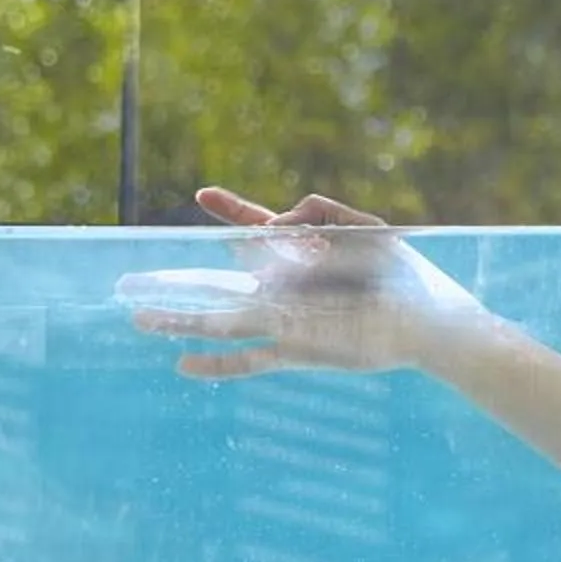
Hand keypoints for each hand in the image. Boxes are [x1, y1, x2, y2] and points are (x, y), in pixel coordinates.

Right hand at [122, 187, 490, 379]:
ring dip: (182, 321)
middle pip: (221, 282)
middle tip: (129, 282)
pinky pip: (252, 359)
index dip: (232, 212)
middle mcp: (287, 289)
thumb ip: (323, 213)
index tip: (204, 195)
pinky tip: (185, 366)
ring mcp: (289, 321)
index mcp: (303, 255)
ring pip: (223, 321)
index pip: (257, 231)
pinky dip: (220, 364)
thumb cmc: (406, 274)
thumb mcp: (370, 229)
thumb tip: (278, 219)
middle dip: (177, 280)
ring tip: (139, 319)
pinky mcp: (301, 351)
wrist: (431, 322)